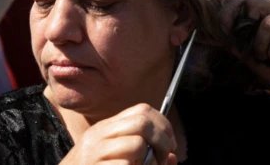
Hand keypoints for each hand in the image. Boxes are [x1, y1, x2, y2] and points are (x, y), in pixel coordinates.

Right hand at [60, 104, 177, 164]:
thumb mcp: (115, 160)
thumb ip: (142, 154)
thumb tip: (174, 157)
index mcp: (105, 129)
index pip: (142, 110)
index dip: (163, 125)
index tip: (170, 145)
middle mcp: (98, 136)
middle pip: (142, 123)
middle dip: (162, 141)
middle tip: (164, 158)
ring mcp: (95, 152)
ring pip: (137, 144)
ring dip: (147, 161)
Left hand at [220, 0, 269, 96]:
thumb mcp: (251, 57)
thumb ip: (239, 47)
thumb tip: (224, 39)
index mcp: (263, 13)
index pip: (242, 1)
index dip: (229, 12)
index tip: (222, 30)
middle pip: (256, 3)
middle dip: (247, 25)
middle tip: (249, 46)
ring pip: (268, 24)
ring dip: (261, 46)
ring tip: (265, 57)